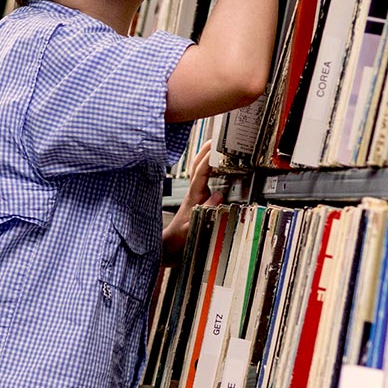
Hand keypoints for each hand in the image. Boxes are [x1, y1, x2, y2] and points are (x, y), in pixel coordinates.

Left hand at [162, 143, 223, 261]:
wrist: (168, 250)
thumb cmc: (178, 241)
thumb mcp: (192, 229)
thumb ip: (204, 213)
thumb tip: (219, 196)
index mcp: (193, 197)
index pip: (201, 172)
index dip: (208, 158)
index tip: (216, 145)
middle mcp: (194, 194)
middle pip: (199, 166)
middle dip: (207, 151)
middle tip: (219, 138)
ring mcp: (195, 197)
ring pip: (201, 172)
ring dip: (208, 158)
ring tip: (219, 147)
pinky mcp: (198, 203)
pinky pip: (205, 182)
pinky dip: (211, 171)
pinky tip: (218, 169)